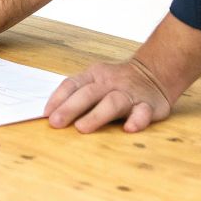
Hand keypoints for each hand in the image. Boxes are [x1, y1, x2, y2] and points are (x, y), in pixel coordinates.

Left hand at [43, 56, 174, 133]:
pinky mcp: (148, 106)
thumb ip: (77, 93)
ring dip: (96, 115)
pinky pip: (142, 112)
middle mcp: (110, 84)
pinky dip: (137, 120)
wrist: (154, 73)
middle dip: (70, 108)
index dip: (58, 98)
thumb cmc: (116, 82)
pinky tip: (129, 128)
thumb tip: (50, 114)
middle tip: (56, 123)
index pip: (72, 84)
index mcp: (94, 76)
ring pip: (112, 102)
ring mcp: (129, 94)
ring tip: (82, 128)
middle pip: (88, 93)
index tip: (45, 114)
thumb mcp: (96, 80)